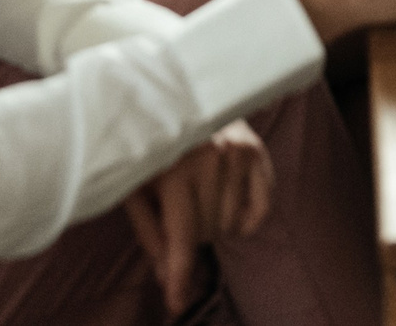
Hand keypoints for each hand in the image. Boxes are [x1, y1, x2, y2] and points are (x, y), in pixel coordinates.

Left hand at [124, 118, 273, 313]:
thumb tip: (167, 275)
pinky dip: (245, 220)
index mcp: (174, 168)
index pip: (182, 237)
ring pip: (230, 224)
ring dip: (213, 225)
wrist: (173, 92)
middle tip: (175, 215)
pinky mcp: (256, 149)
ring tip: (196, 200)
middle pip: (206, 234)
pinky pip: (260, 209)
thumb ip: (150, 231)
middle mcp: (211, 159)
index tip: (176, 303)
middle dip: (188, 239)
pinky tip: (227, 209)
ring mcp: (238, 152)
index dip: (179, 275)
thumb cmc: (148, 144)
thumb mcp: (135, 185)